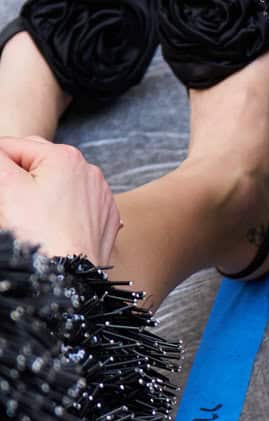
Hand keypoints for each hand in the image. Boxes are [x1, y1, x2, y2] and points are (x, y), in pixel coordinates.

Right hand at [0, 136, 119, 266]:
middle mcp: (88, 169)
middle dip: (18, 173)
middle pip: (40, 162)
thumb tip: (0, 150)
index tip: (0, 184)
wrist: (70, 274)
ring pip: (60, 182)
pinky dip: (62, 207)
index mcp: (64, 156)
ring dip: (41, 189)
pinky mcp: (105, 216)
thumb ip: (0, 160)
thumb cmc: (38, 232)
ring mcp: (100, 193)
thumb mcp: (8, 188)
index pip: (15, 146)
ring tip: (28, 213)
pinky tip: (50, 222)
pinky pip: (77, 203)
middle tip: (8, 196)